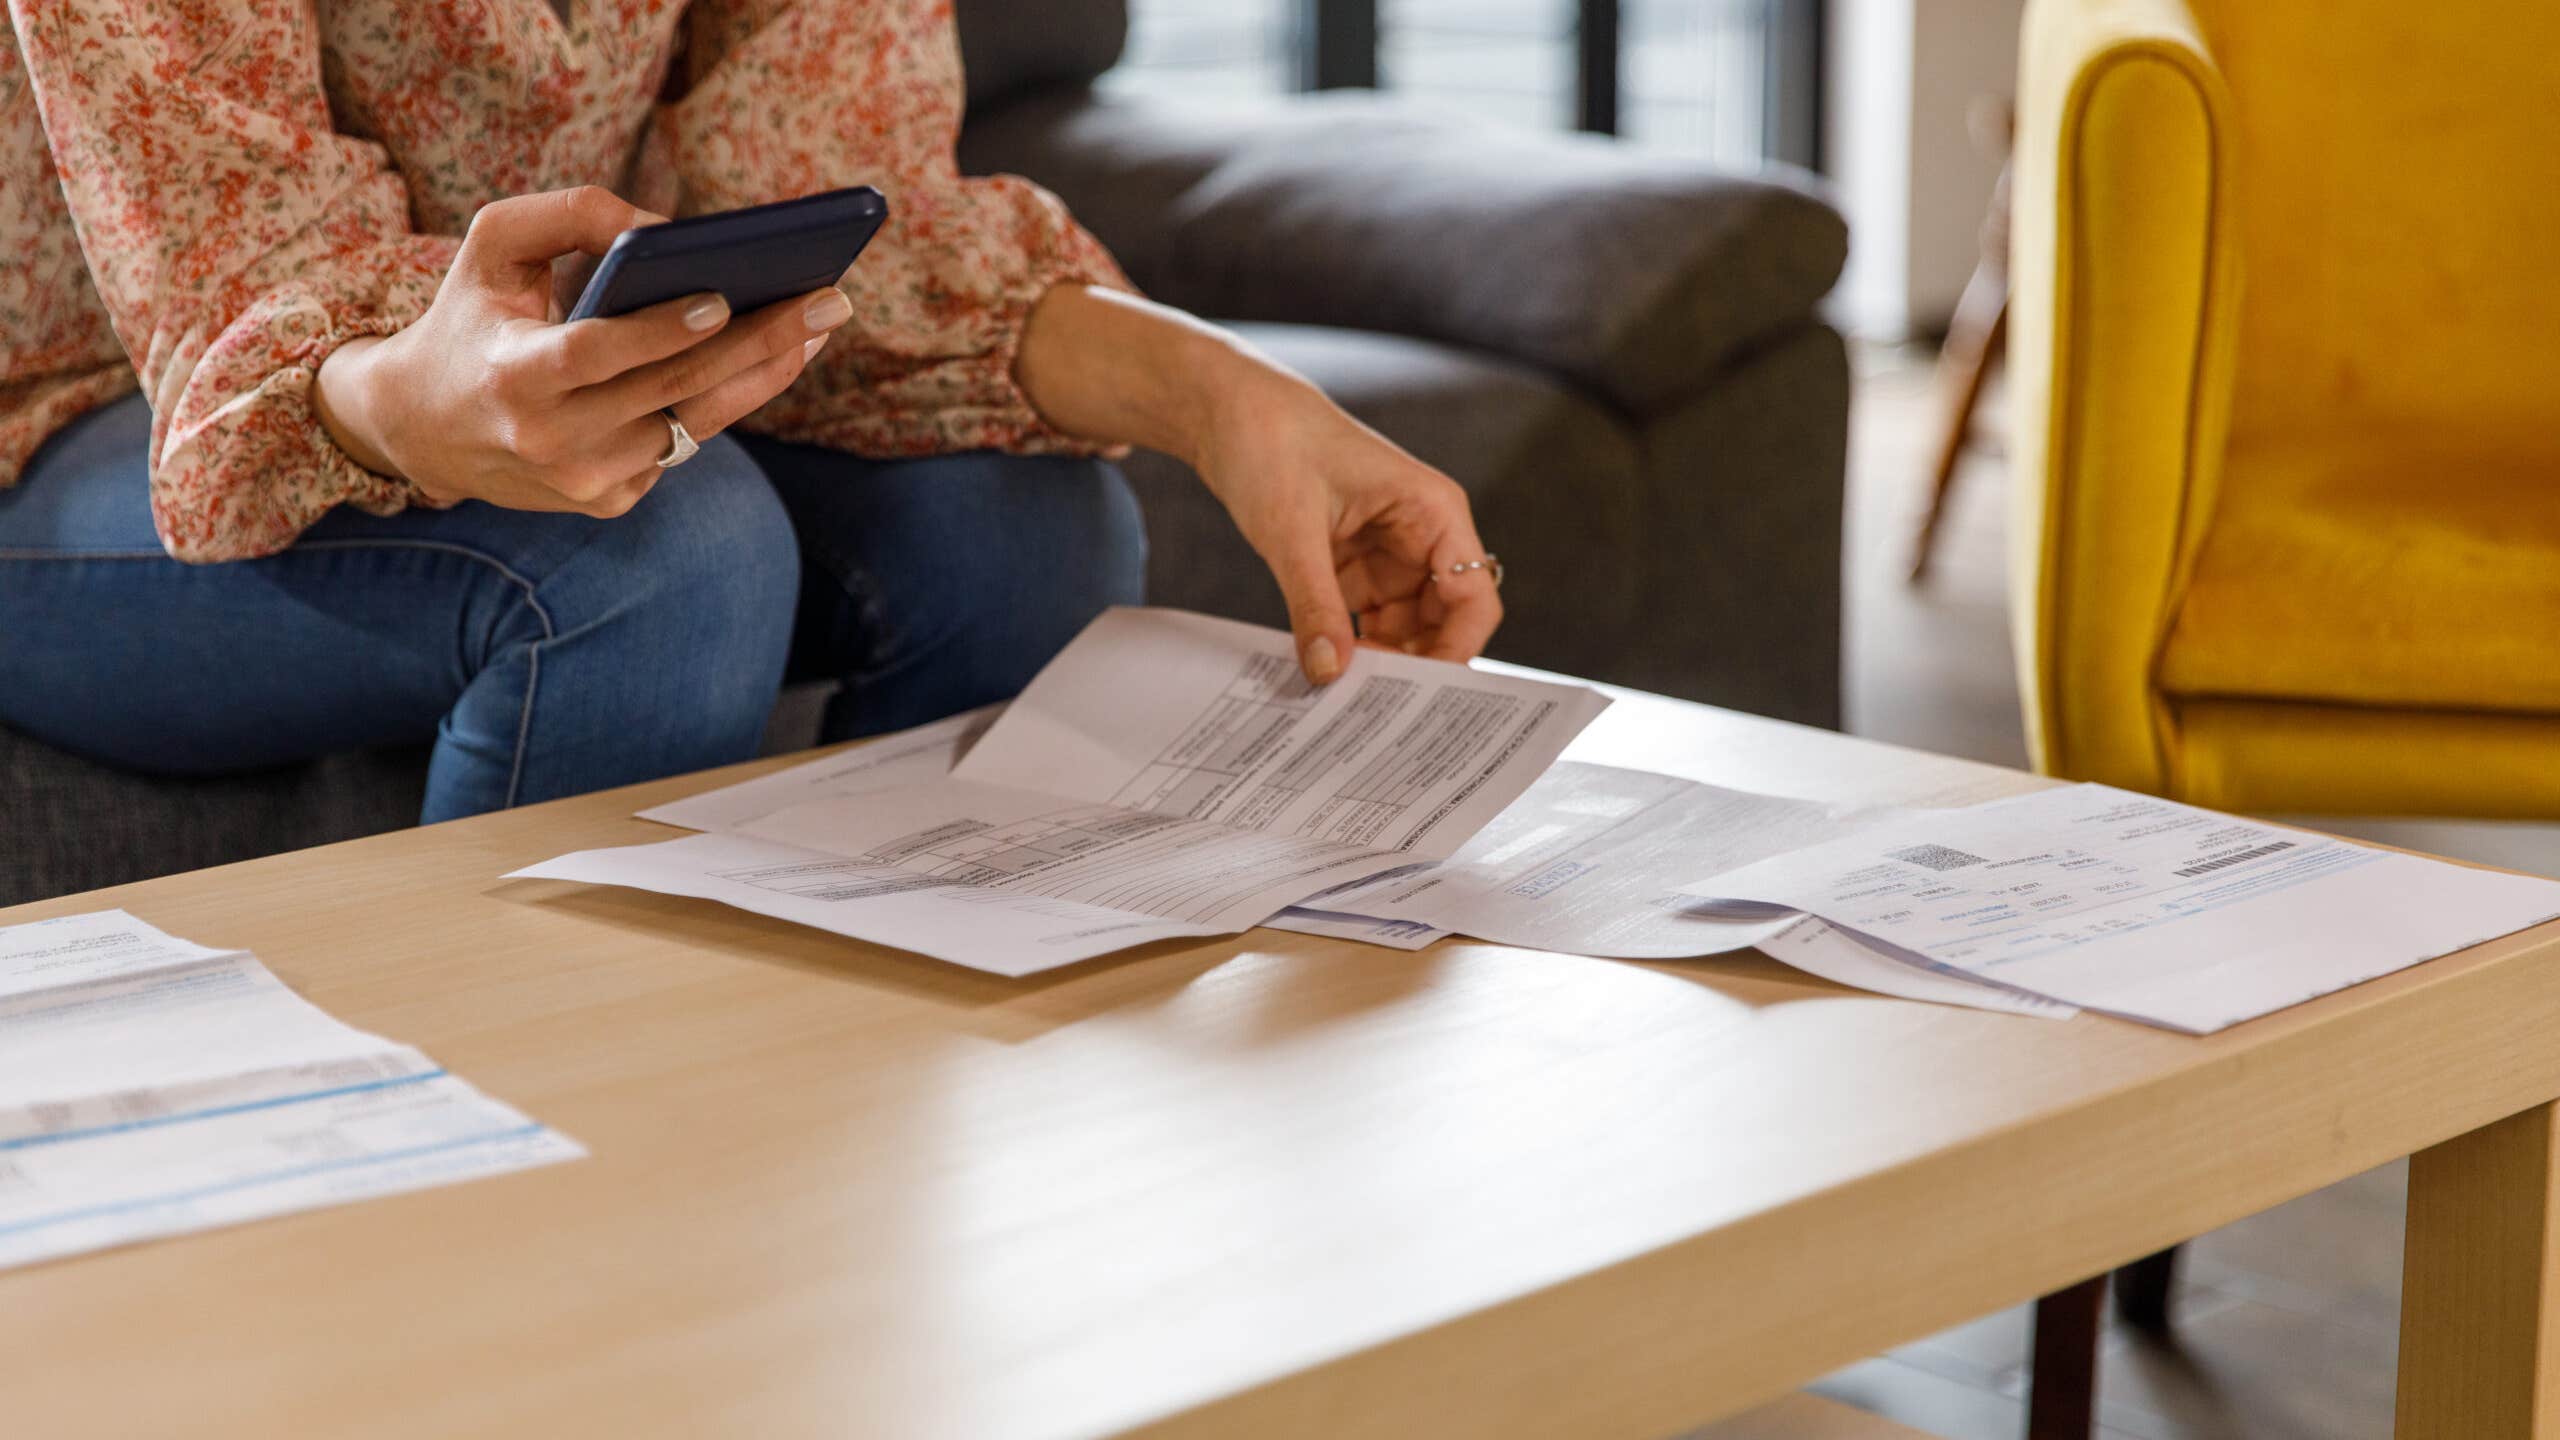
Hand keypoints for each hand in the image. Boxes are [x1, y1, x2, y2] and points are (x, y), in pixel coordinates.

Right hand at [315, 186, 854, 516]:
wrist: (424, 428)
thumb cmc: (470, 318)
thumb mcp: (492, 248)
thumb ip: (569, 214)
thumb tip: (662, 227)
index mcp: (514, 376)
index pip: (597, 355)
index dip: (660, 330)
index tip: (722, 298)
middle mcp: (552, 441)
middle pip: (675, 389)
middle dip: (762, 340)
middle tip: (831, 300)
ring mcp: (587, 480)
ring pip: (697, 423)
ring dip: (766, 373)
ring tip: (820, 326)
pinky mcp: (612, 500)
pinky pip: (684, 442)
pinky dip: (725, 399)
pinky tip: (772, 359)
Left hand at [1195, 369, 1502, 683]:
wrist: (1225, 409)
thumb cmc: (1272, 442)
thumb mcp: (1291, 530)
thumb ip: (1313, 604)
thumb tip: (1328, 672)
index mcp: (1433, 511)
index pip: (1473, 597)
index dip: (1456, 650)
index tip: (1418, 695)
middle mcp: (1421, 535)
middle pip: (1442, 623)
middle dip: (1412, 666)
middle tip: (1370, 710)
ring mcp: (1388, 553)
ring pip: (1404, 630)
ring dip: (1378, 663)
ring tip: (1341, 698)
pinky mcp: (1353, 565)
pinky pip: (1366, 621)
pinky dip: (1348, 647)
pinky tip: (1324, 672)